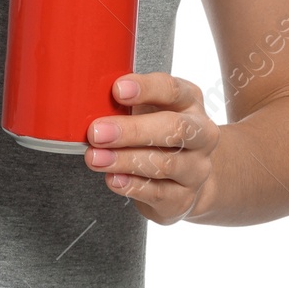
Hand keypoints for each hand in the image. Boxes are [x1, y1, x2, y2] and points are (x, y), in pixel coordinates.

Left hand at [84, 73, 220, 224]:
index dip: (145, 88)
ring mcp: (196, 169)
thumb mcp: (147, 106)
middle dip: (131, 130)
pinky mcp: (184, 198)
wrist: (184, 176)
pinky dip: (132, 186)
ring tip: (95, 158)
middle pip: (174, 129)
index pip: (172, 89)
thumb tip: (86, 95)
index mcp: (189, 101)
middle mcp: (201, 135)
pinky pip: (158, 193)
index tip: (116, 90)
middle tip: (96, 132)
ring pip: (164, 164)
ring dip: (124, 160)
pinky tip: (112, 179)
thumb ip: (125, 100)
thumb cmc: (156, 129)